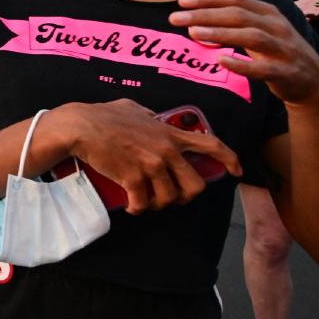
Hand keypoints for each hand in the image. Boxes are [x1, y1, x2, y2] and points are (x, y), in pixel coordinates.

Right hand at [58, 99, 241, 214]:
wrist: (81, 127)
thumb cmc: (103, 115)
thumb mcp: (135, 109)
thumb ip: (152, 116)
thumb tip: (155, 118)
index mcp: (170, 133)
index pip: (211, 145)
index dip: (229, 159)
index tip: (236, 171)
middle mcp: (166, 150)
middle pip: (195, 185)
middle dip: (186, 197)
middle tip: (173, 197)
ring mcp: (151, 165)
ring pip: (169, 199)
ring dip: (158, 204)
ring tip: (146, 201)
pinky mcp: (133, 178)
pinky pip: (143, 203)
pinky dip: (138, 209)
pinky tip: (132, 206)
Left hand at [171, 0, 318, 105]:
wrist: (313, 81)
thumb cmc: (277, 52)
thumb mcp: (260, 30)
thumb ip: (234, 23)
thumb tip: (196, 19)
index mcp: (267, 13)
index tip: (181, 2)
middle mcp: (276, 26)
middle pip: (238, 14)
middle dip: (205, 14)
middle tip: (175, 18)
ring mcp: (283, 48)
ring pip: (250, 36)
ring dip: (220, 33)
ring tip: (193, 33)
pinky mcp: (285, 71)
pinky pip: (262, 68)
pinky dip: (242, 64)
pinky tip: (221, 61)